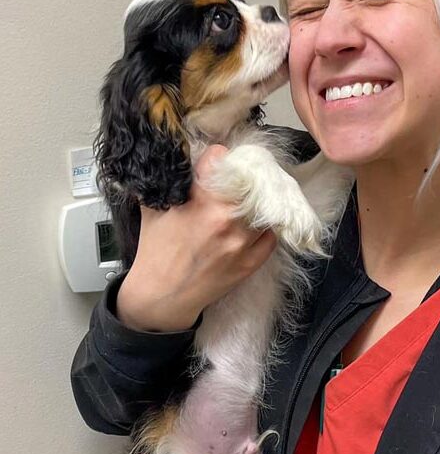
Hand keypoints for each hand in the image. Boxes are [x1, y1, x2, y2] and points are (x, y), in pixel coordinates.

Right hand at [117, 145, 277, 331]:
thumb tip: (175, 158)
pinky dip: (264, 227)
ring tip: (246, 201)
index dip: (216, 157)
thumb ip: (168, 182)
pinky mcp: (252, 263)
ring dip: (258, 202)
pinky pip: (271, 235)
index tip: (215, 161)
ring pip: (266, 208)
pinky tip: (251, 225)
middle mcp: (227, 220)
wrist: (163, 296)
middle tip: (236, 177)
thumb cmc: (155, 251)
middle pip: (251, 181)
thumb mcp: (154, 208)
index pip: (221, 159)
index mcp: (201, 203)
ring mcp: (243, 243)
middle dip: (243, 176)